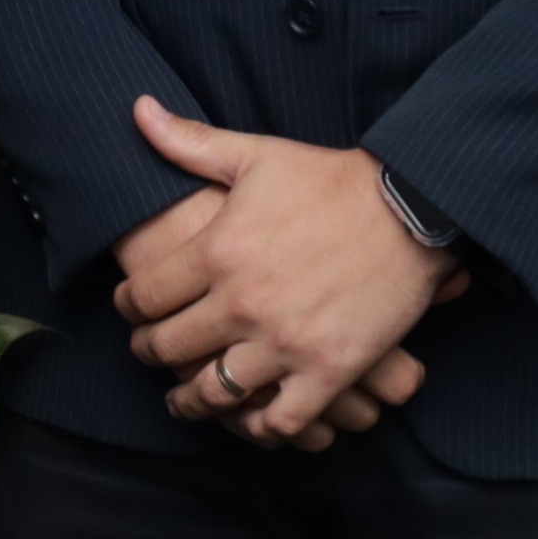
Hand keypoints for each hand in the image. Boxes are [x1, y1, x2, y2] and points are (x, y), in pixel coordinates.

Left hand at [110, 98, 463, 447]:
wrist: (410, 207)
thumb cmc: (330, 179)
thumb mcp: (256, 154)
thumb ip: (190, 142)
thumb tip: (137, 109)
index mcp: (218, 250)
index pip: (143, 296)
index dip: (127, 307)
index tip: (129, 310)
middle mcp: (243, 302)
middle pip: (167, 348)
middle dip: (149, 353)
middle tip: (148, 353)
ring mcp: (286, 342)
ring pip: (214, 392)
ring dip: (191, 401)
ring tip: (185, 399)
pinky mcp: (329, 370)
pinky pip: (279, 422)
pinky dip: (258, 429)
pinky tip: (249, 420)